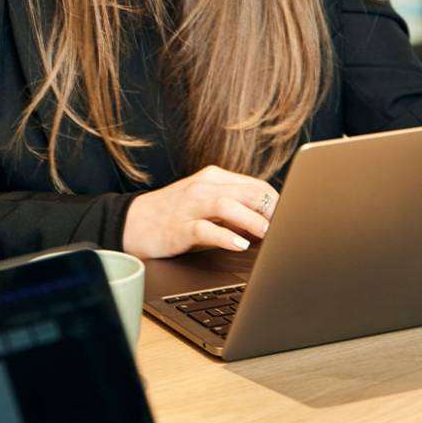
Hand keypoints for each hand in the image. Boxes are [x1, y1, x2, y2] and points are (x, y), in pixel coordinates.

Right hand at [122, 165, 278, 260]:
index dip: (276, 202)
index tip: (290, 217)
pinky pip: (205, 229)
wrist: (131, 222)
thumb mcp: (205, 204)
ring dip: (251, 219)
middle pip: (245, 192)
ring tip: (268, 233)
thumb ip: (234, 208)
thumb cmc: (173, 215)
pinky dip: (225, 236)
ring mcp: (190, 205)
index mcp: (213, 178)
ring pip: (227, 205)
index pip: (254, 185)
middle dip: (269, 209)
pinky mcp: (178, 226)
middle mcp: (203, 187)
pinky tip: (240, 244)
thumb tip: (268, 223)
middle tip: (287, 225)